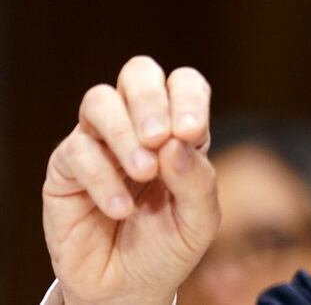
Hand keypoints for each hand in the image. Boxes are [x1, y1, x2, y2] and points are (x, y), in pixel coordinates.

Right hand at [42, 56, 220, 304]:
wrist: (130, 288)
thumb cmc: (169, 246)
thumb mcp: (200, 219)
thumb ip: (197, 179)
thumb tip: (176, 143)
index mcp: (178, 129)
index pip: (184, 84)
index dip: (188, 98)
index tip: (191, 132)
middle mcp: (138, 126)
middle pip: (138, 73)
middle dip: (151, 99)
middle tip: (161, 137)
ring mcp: (100, 143)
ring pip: (100, 100)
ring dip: (124, 132)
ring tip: (143, 173)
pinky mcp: (66, 169)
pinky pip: (77, 150)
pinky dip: (102, 178)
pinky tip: (121, 209)